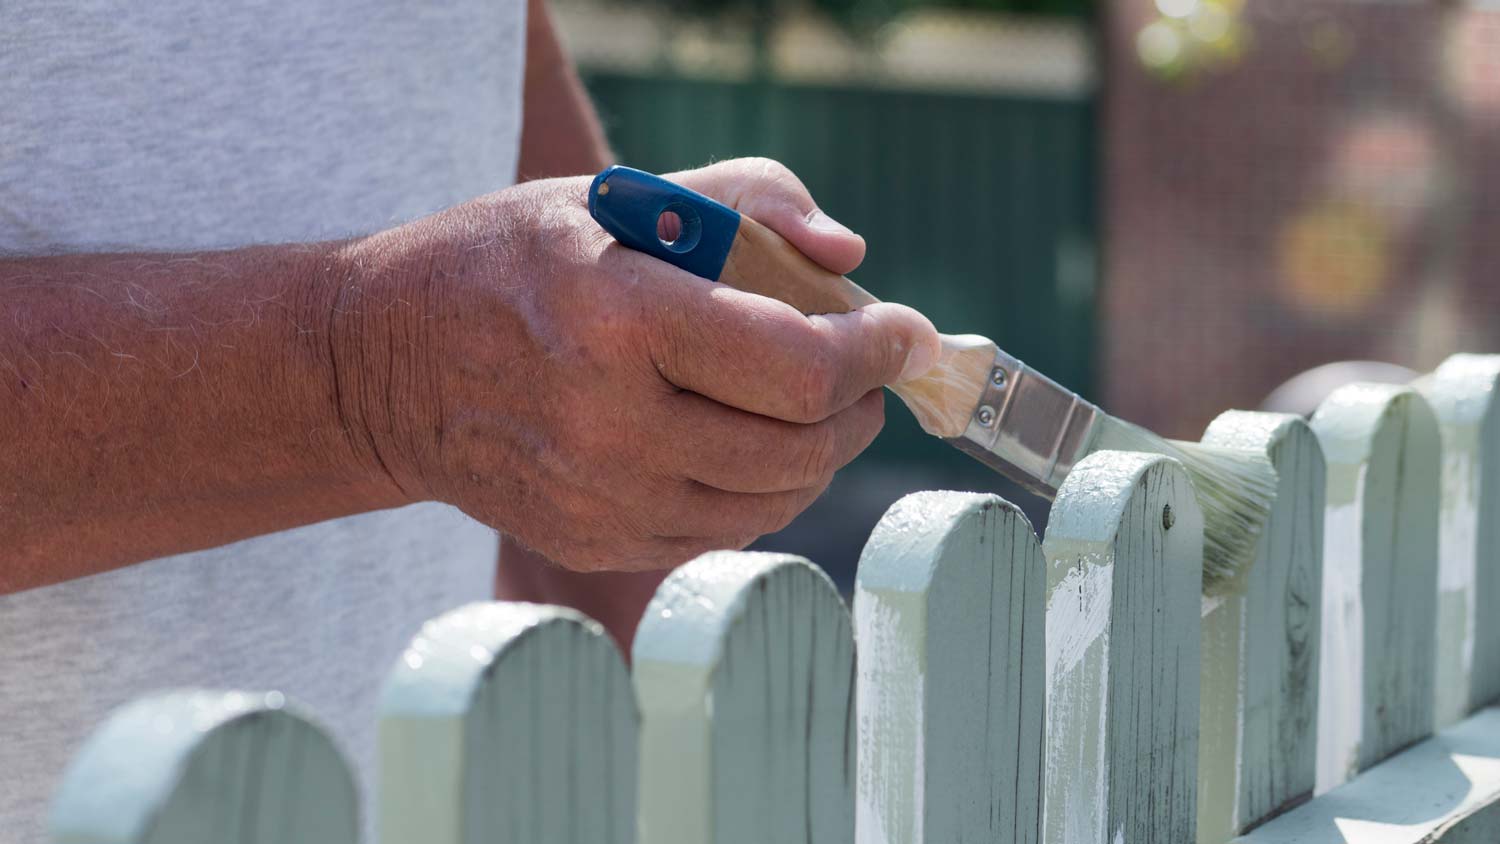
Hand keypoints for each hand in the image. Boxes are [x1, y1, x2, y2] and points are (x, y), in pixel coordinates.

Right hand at [331, 158, 940, 571]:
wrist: (384, 366)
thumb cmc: (508, 262)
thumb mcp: (617, 196)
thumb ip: (749, 200)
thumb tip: (849, 261)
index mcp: (620, 318)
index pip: (797, 365)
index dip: (876, 351)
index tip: (903, 332)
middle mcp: (611, 422)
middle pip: (800, 445)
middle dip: (860, 406)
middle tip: (864, 371)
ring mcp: (600, 496)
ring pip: (772, 501)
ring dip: (820, 455)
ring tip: (813, 409)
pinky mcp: (594, 539)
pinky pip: (722, 534)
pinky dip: (761, 493)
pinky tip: (747, 447)